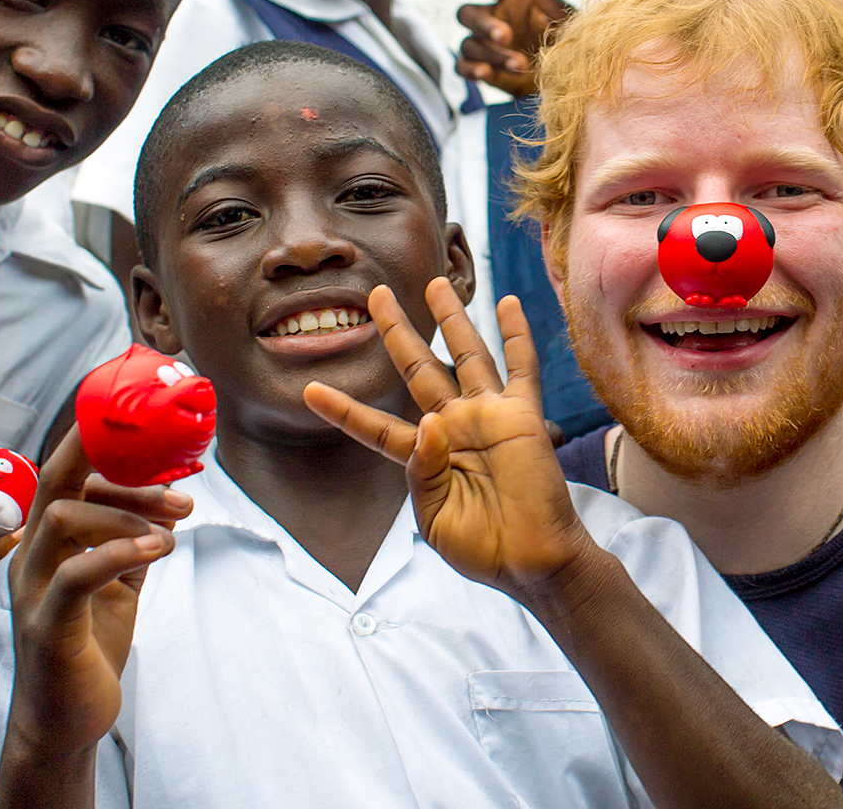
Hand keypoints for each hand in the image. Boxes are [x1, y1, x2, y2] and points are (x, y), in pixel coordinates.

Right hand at [3, 428, 187, 760]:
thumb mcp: (121, 582)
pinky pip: (75, 576)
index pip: (65, 473)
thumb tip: (172, 498)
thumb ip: (137, 539)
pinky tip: (160, 548)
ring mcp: (34, 590)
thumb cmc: (88, 645)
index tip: (152, 425)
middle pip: (55, 481)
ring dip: (127, 512)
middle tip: (176, 469)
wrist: (66, 720)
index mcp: (47, 541)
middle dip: (111, 459)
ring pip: (64, 518)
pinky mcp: (47, 627)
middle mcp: (32, 556)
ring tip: (175, 525)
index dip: (98, 440)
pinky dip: (118, 552)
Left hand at [303, 280, 593, 603]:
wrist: (532, 560)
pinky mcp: (521, 415)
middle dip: (396, 331)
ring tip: (435, 282)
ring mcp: (487, 416)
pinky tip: (507, 303)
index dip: (344, 409)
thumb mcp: (434, 519)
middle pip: (417, 368)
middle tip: (374, 295)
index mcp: (423, 457)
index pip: (375, 426)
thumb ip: (423, 470)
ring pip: (465, 353)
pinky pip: (520, 367)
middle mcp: (452, 426)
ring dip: (451, 317)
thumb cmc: (482, 549)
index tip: (310, 389)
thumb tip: (431, 421)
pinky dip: (516, 334)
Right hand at [455, 0, 570, 97]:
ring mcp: (484, 44)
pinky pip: (464, 67)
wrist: (571, 73)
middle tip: (505, 35)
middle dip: (484, 24)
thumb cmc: (568, 37)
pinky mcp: (483, 68)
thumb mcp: (565, 17)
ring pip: (468, 44)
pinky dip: (471, 69)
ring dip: (489, 54)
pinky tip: (485, 73)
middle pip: (468, 14)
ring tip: (518, 64)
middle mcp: (492, 17)